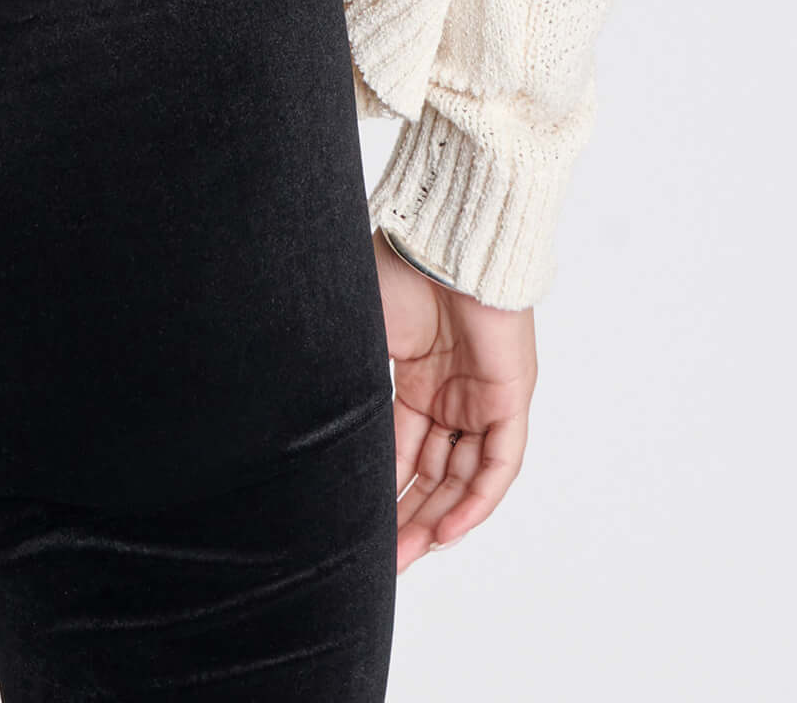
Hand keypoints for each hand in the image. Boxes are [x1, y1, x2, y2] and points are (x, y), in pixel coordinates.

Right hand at [374, 232, 537, 571]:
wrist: (442, 237)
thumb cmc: (394, 268)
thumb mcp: (359, 338)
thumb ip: (343, 384)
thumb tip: (285, 413)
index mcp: (415, 377)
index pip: (402, 451)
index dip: (383, 492)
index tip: (359, 531)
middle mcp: (451, 393)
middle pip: (434, 472)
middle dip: (409, 519)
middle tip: (385, 560)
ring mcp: (482, 396)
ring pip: (465, 476)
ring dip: (439, 518)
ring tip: (409, 554)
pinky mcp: (511, 396)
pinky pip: (499, 464)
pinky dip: (476, 500)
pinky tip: (447, 530)